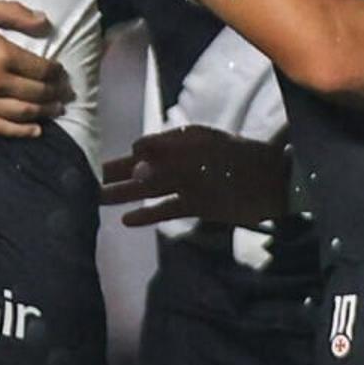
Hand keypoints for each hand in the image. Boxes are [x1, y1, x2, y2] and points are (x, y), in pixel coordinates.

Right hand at [0, 0, 70, 137]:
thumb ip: (15, 14)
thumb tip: (45, 22)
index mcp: (2, 54)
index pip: (41, 69)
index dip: (57, 73)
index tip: (63, 73)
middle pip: (36, 92)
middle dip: (55, 94)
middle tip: (66, 94)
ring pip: (22, 112)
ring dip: (44, 112)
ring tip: (56, 111)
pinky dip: (20, 131)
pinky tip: (34, 130)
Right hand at [103, 126, 293, 229]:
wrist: (276, 184)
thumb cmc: (241, 163)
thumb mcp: (203, 152)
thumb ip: (169, 153)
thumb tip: (135, 156)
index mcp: (183, 143)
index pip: (145, 148)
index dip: (124, 156)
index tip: (97, 161)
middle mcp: (182, 162)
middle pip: (143, 168)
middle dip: (117, 174)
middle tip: (88, 180)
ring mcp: (189, 184)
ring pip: (150, 188)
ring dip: (125, 194)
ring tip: (98, 199)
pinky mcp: (198, 205)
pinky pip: (167, 208)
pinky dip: (148, 214)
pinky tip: (127, 221)